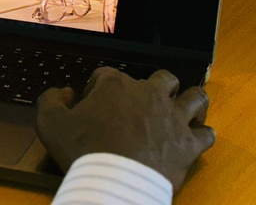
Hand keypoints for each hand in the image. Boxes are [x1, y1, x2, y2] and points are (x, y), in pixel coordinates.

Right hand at [36, 67, 214, 192]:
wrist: (115, 181)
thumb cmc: (83, 150)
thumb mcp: (50, 122)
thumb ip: (51, 100)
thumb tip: (62, 93)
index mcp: (116, 86)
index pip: (107, 75)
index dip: (98, 88)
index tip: (92, 104)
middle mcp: (149, 94)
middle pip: (162, 78)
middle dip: (156, 86)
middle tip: (143, 102)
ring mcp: (173, 118)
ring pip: (195, 98)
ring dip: (189, 102)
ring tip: (181, 111)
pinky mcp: (188, 144)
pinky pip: (206, 133)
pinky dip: (200, 135)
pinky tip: (192, 140)